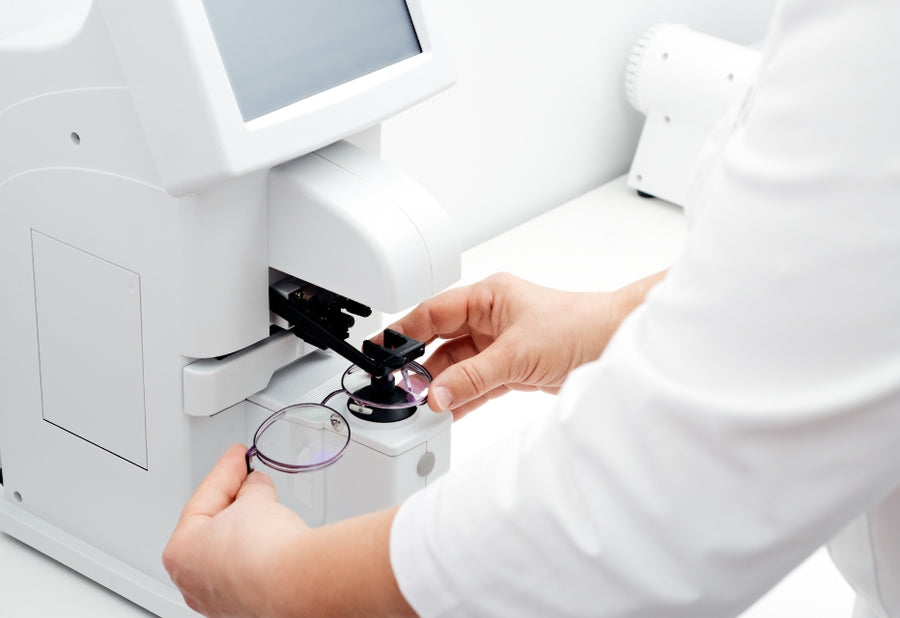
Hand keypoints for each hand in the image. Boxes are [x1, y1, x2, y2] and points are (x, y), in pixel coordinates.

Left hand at [163, 445, 413, 617]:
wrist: (294, 581)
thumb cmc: (263, 549)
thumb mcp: (254, 499)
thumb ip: (249, 488)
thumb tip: (253, 486)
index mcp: (180, 552)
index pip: (203, 498)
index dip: (226, 470)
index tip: (238, 456)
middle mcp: (192, 581)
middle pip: (211, 527)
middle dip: (232, 499)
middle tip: (250, 475)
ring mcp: (218, 598)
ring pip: (228, 550)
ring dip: (244, 525)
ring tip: (266, 503)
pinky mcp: (245, 605)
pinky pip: (245, 568)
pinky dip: (255, 549)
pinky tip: (272, 535)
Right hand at [388, 271, 665, 418]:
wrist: (617, 343)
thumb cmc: (578, 326)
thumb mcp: (515, 354)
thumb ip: (472, 378)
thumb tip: (437, 395)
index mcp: (487, 297)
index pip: (432, 314)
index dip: (403, 333)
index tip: (378, 351)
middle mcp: (491, 318)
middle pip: (442, 343)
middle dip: (422, 368)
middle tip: (399, 389)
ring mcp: (501, 344)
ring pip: (459, 366)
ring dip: (442, 387)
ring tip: (421, 407)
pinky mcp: (514, 368)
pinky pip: (477, 384)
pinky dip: (463, 398)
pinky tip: (447, 413)